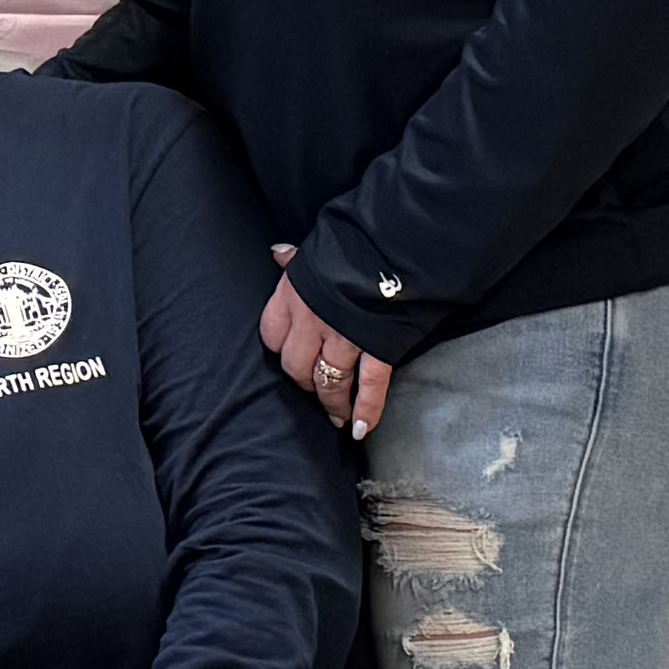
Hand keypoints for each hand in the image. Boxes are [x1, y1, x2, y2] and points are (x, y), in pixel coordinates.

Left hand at [263, 245, 392, 438]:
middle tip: (315, 390)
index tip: (291, 357)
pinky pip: (369, 386)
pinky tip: (360, 428)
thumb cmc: (354, 239)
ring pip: (330, 382)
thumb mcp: (316, 245)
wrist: (396, 240)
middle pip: (297, 366)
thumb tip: (279, 253)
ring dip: (332, 403)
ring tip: (338, 416)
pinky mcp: (378, 347)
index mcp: (294, 294)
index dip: (281, 350)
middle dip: (305, 382)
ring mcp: (345, 337)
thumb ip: (296, 258)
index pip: (272, 336)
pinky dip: (366, 410)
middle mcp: (313, 321)